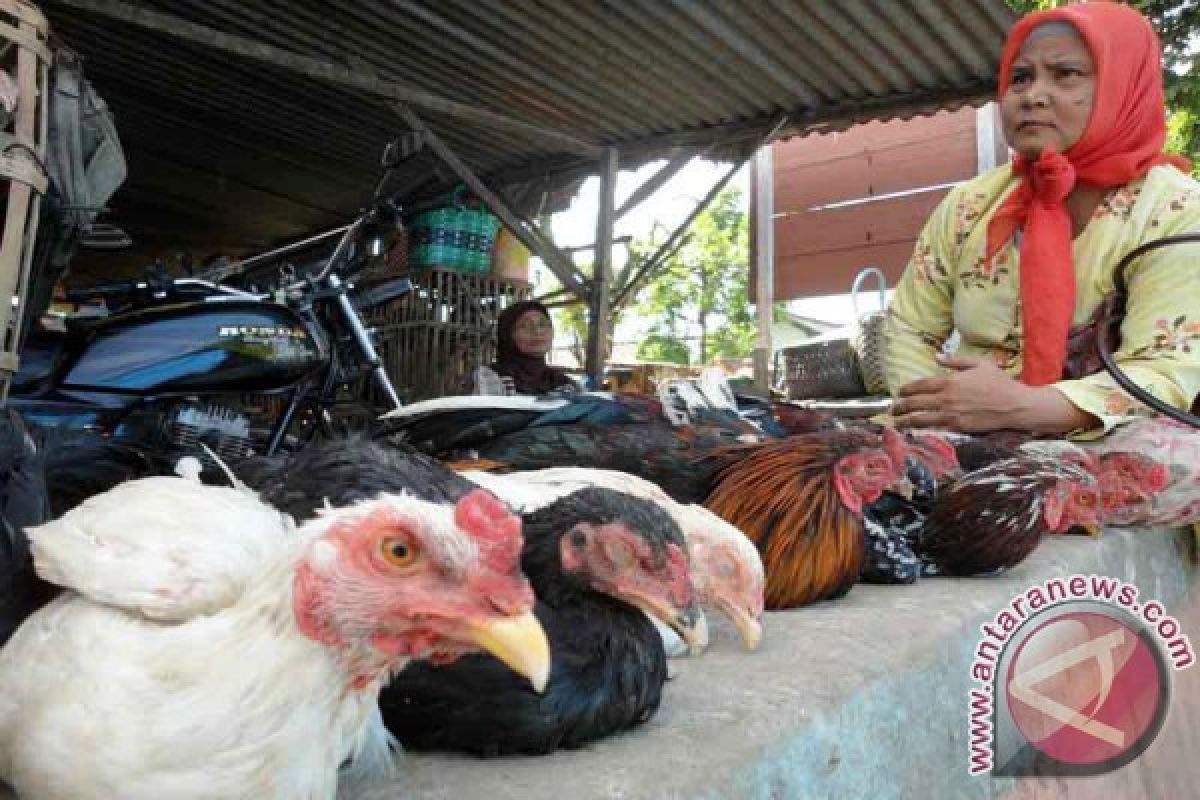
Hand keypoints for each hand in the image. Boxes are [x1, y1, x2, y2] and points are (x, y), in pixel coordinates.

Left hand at [891, 354, 1033, 432]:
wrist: (1015, 405)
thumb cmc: (999, 383)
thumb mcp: (979, 364)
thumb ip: (956, 361)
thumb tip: (938, 356)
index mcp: (950, 382)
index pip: (921, 385)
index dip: (907, 388)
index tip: (900, 391)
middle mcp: (947, 399)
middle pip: (916, 403)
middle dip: (901, 406)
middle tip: (893, 408)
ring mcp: (952, 415)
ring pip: (921, 419)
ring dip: (906, 420)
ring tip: (897, 422)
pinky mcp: (958, 427)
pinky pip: (936, 429)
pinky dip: (922, 430)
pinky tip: (914, 432)